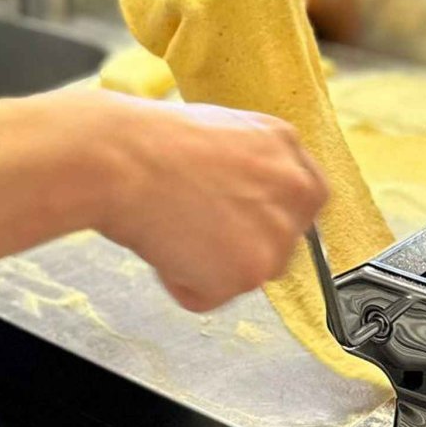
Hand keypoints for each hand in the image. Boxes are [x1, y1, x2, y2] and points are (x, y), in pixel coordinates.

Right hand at [92, 93, 328, 312]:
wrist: (124, 159)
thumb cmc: (152, 142)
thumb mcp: (224, 131)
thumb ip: (253, 166)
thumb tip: (248, 198)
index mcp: (288, 151)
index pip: (301, 200)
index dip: (264, 213)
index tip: (240, 219)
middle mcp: (295, 192)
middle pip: (279, 242)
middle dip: (240, 243)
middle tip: (195, 223)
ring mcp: (277, 235)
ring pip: (246, 272)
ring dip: (209, 265)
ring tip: (173, 227)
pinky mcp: (250, 273)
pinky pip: (212, 295)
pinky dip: (183, 283)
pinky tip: (166, 246)